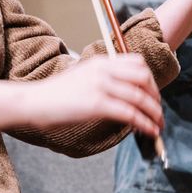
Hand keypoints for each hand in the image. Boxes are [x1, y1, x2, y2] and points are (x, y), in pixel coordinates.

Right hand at [14, 54, 162, 135]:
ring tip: (158, 125)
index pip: (137, 63)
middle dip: (155, 96)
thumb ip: (103, 80)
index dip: (150, 80)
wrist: (33, 102)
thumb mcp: (82, 78)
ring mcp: (101, 86)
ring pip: (140, 97)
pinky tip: (148, 131)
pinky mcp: (97, 104)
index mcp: (101, 61)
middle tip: (157, 111)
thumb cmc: (54, 95)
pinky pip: (131, 114)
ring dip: (154, 113)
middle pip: (143, 78)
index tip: (153, 95)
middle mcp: (103, 70)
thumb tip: (122, 95)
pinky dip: (144, 123)